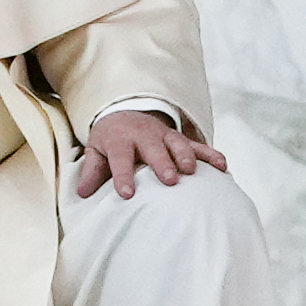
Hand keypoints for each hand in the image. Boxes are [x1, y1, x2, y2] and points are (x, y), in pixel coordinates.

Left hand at [75, 110, 227, 198]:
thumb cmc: (110, 139)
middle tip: (169, 180)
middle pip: (154, 150)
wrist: (124, 111)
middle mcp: (145, 136)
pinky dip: (211, 154)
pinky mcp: (180, 138)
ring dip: (186, 156)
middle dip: (162, 164)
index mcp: (120, 140)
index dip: (123, 176)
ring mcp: (165, 136)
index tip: (127, 194)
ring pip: (178, 144)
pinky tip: (223, 167)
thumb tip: (83, 194)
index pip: (120, 159)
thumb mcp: (96, 150)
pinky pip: (198, 145)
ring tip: (192, 172)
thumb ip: (92, 171)